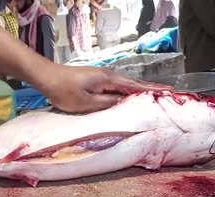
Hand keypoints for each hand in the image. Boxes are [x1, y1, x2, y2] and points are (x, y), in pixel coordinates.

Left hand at [40, 65, 173, 112]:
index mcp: (108, 80)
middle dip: (149, 89)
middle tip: (166, 92)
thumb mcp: (86, 103)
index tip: (167, 91)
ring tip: (152, 96)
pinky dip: (125, 91)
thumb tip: (123, 103)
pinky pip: (115, 87)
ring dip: (138, 90)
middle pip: (132, 84)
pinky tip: (128, 96)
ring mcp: (101, 77)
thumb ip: (106, 104)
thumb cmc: (64, 91)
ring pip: (124, 85)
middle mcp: (107, 76)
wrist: (47, 77)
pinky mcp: (94, 80)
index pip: (135, 86)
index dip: (151, 90)